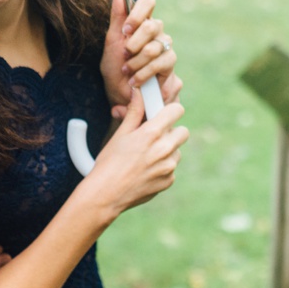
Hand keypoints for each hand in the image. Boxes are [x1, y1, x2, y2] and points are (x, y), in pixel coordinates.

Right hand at [76, 86, 187, 219]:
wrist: (106, 194)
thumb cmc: (109, 162)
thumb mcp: (120, 134)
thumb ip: (134, 112)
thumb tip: (139, 92)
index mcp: (152, 133)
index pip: (177, 111)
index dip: (170, 111)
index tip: (163, 115)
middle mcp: (165, 149)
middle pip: (183, 132)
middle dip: (171, 132)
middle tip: (153, 137)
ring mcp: (169, 167)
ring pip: (177, 151)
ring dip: (167, 151)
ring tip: (145, 157)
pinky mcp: (169, 181)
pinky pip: (172, 168)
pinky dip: (162, 168)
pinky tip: (145, 171)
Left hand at [101, 0, 178, 104]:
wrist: (121, 98)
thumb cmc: (115, 70)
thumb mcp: (111, 42)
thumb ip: (117, 16)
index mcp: (141, 24)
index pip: (148, 2)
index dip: (139, 13)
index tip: (126, 30)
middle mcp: (157, 34)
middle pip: (153, 25)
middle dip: (135, 43)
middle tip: (125, 55)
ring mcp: (166, 51)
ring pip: (157, 46)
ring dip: (138, 62)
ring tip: (128, 72)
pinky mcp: (171, 69)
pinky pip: (163, 63)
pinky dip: (145, 73)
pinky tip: (136, 81)